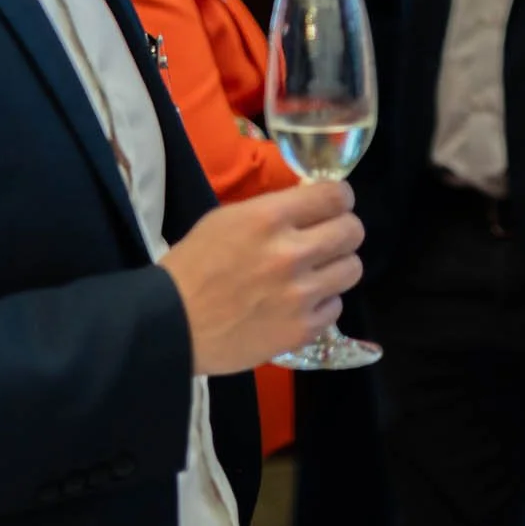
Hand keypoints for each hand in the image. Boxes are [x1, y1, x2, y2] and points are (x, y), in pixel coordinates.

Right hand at [160, 180, 362, 374]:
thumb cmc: (193, 266)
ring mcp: (300, 295)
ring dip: (336, 268)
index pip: (336, 195)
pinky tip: (300, 304)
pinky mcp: (301, 330)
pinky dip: (322, 304)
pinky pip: (336, 307)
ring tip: (315, 274)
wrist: (172, 325)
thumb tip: (309, 206)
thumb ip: (274, 210)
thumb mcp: (228, 219)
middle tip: (327, 239)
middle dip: (343, 231)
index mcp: (270, 218)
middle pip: (352, 231)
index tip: (334, 205)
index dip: (340, 198)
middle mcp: (292, 253)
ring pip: (352, 269)